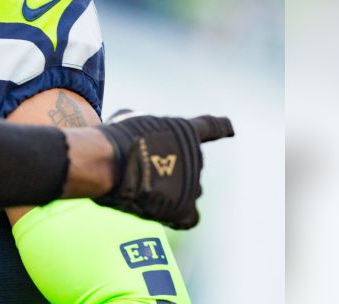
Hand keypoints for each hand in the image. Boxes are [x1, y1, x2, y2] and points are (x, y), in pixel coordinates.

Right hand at [93, 111, 233, 229]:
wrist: (108, 163)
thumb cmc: (113, 139)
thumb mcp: (129, 121)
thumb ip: (145, 131)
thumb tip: (141, 143)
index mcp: (185, 131)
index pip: (210, 128)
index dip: (221, 128)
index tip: (230, 128)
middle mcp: (195, 158)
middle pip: (189, 165)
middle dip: (170, 167)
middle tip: (143, 169)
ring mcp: (192, 184)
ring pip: (188, 190)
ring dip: (171, 190)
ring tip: (142, 190)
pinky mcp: (183, 208)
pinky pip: (190, 217)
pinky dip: (180, 216)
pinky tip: (171, 216)